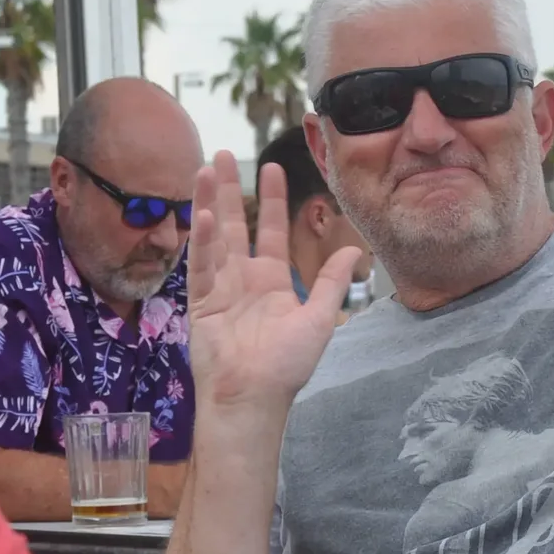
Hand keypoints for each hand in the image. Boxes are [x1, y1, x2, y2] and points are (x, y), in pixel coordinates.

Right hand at [186, 151, 361, 418]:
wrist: (255, 398)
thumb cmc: (286, 367)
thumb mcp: (319, 319)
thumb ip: (332, 282)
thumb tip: (353, 248)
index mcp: (271, 282)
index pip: (269, 231)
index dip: (270, 201)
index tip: (273, 168)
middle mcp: (242, 279)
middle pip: (234, 224)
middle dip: (228, 189)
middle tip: (221, 154)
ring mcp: (219, 289)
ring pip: (213, 237)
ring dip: (208, 202)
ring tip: (203, 168)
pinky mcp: (200, 303)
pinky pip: (201, 266)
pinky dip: (202, 242)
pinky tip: (203, 214)